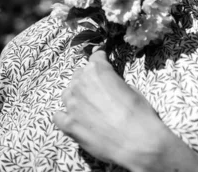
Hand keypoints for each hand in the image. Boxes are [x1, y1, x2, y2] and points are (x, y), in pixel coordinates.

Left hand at [53, 50, 167, 170]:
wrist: (136, 141)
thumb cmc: (139, 113)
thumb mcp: (130, 88)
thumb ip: (114, 82)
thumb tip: (109, 86)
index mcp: (97, 70)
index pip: (95, 57)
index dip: (101, 60)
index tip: (103, 63)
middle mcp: (80, 83)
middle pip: (79, 74)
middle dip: (88, 79)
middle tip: (99, 91)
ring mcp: (72, 105)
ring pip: (67, 93)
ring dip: (76, 96)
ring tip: (87, 106)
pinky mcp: (69, 125)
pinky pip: (58, 116)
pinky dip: (64, 116)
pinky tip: (74, 119)